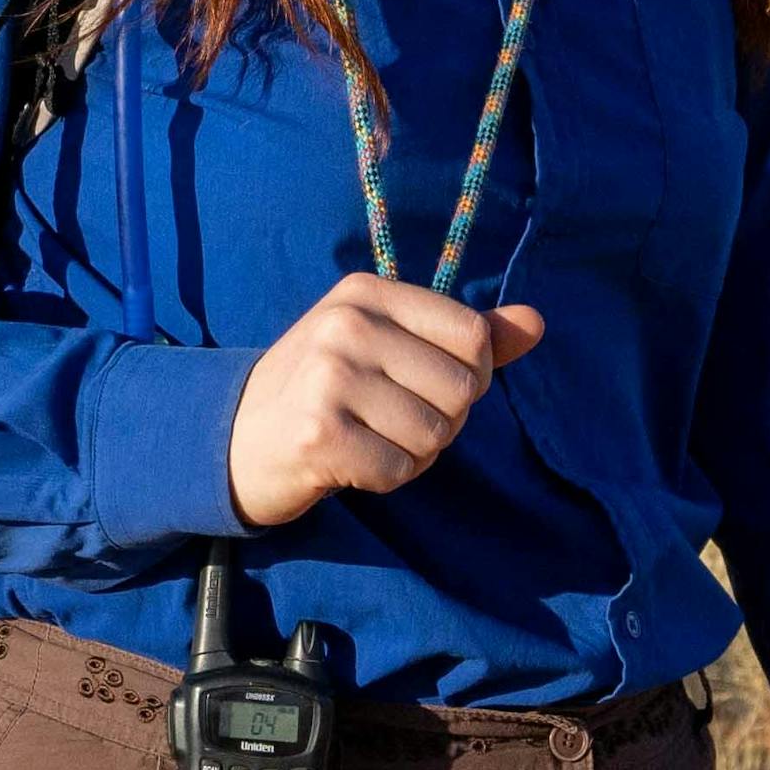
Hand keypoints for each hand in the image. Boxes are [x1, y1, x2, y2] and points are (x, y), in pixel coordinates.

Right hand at [220, 272, 538, 522]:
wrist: (232, 439)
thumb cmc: (323, 390)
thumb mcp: (386, 345)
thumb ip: (462, 336)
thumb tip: (537, 323)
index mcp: (366, 292)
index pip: (473, 336)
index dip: (469, 376)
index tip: (426, 387)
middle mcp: (346, 325)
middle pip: (461, 389)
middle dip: (441, 421)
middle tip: (390, 421)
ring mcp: (329, 378)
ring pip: (435, 433)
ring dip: (413, 453)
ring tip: (369, 440)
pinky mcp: (319, 433)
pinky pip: (400, 469)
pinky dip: (385, 477)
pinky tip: (350, 463)